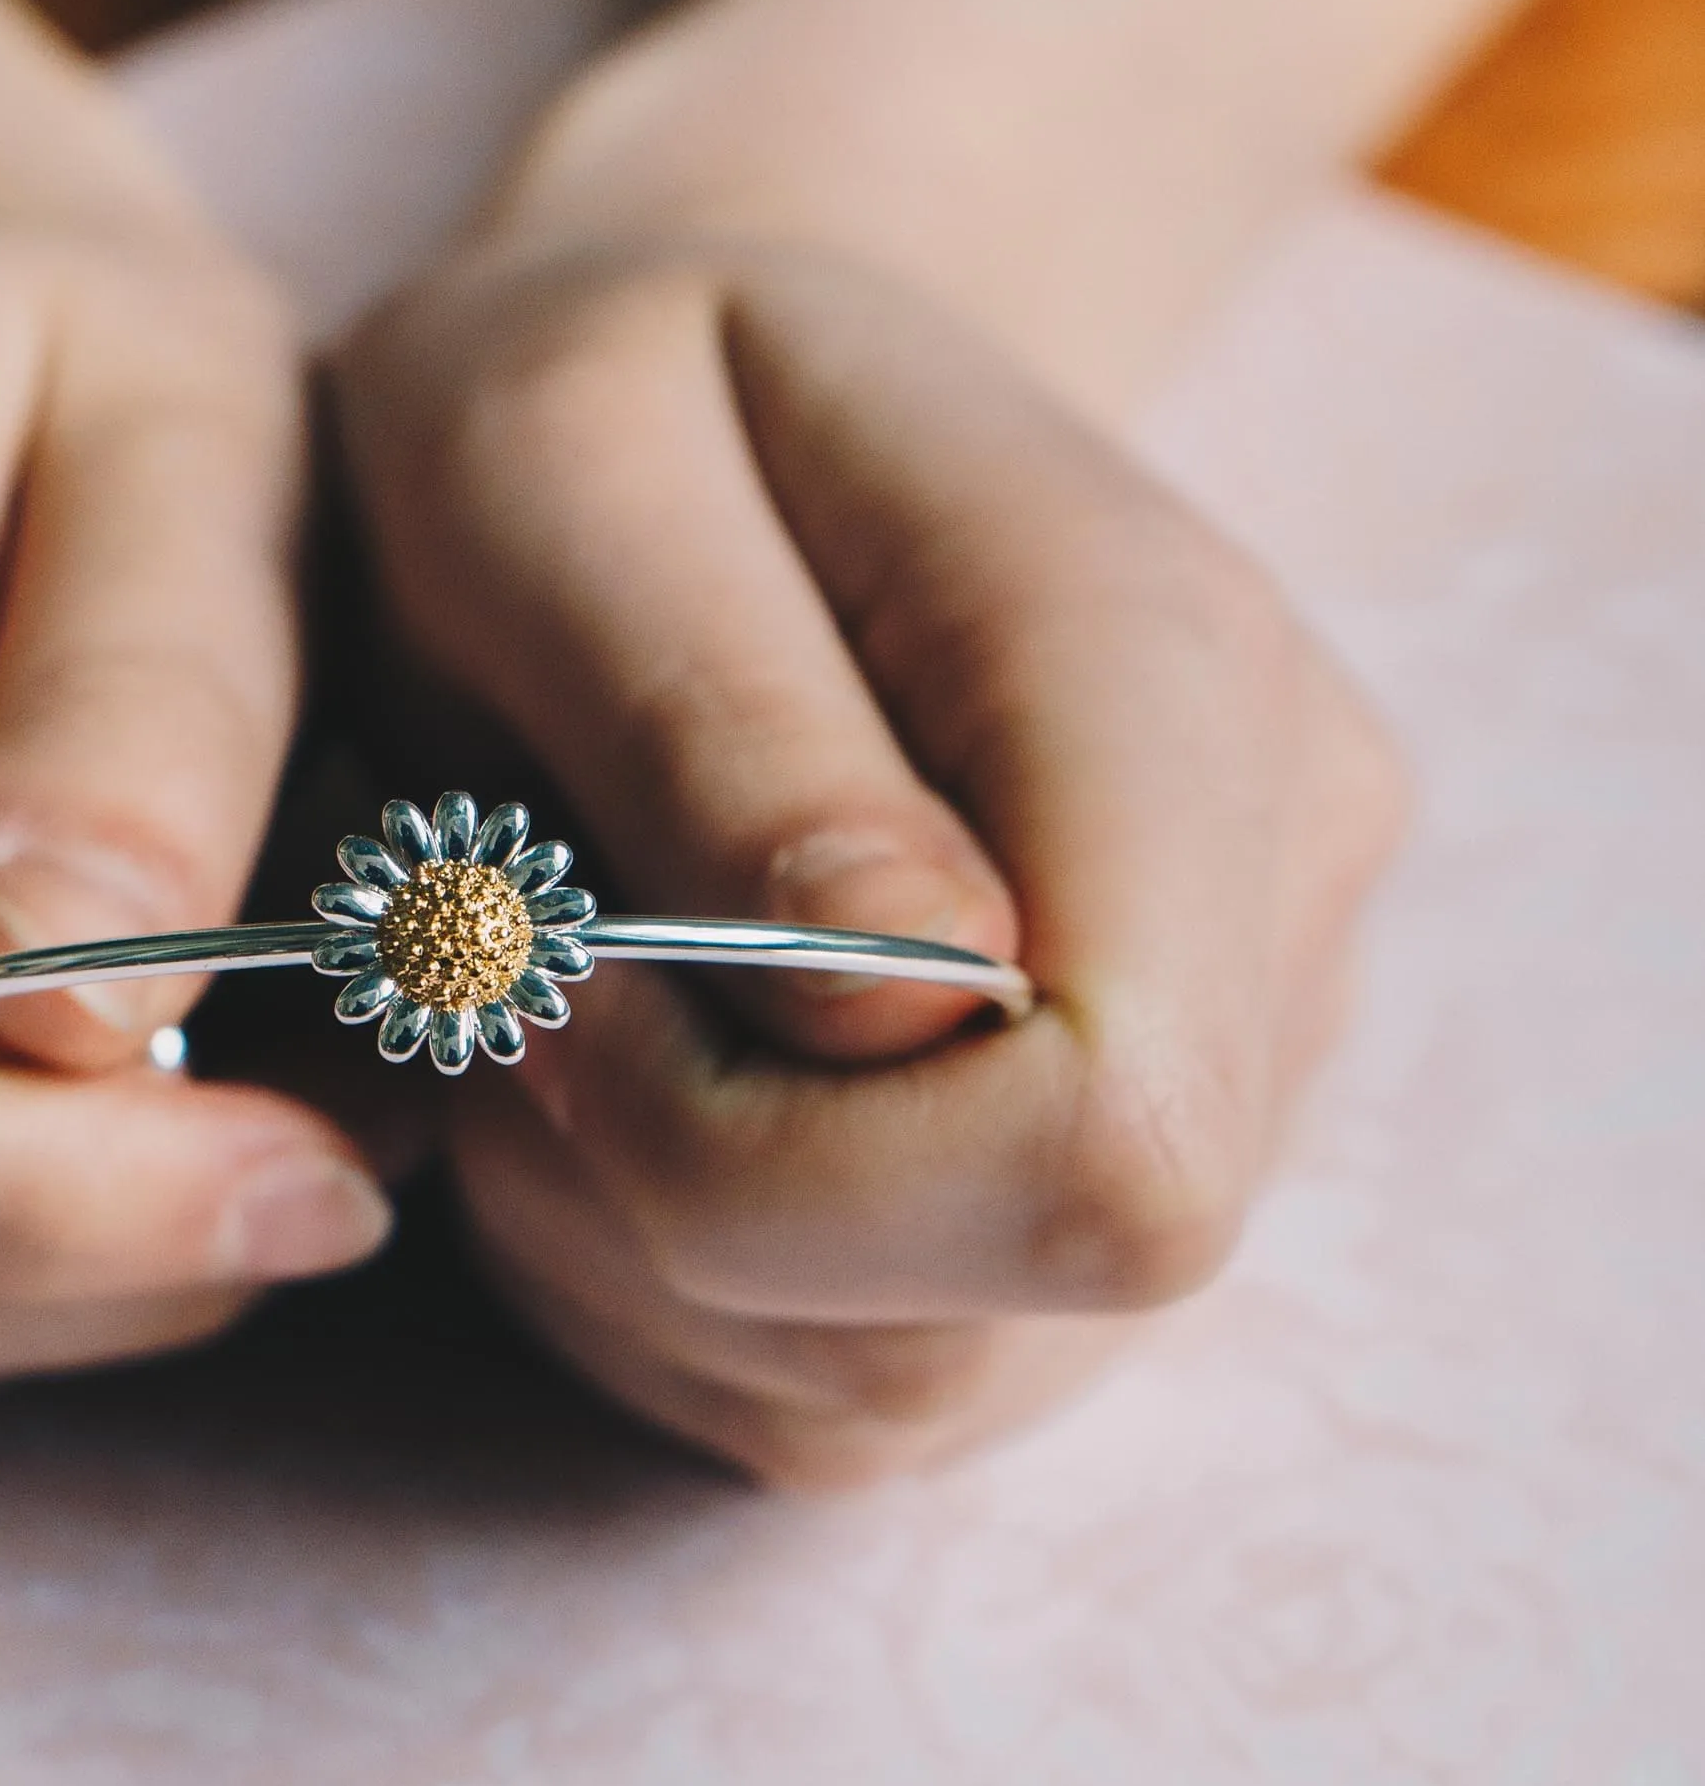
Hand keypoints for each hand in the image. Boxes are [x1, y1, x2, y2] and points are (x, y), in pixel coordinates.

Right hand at [0, 215, 392, 1457]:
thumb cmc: (68, 376)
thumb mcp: (202, 444)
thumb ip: (152, 703)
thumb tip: (82, 1026)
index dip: (9, 1192)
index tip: (311, 1180)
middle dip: (66, 1259)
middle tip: (337, 1155)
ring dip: (26, 1293)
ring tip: (232, 1120)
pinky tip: (78, 1141)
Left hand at [335, 234, 1406, 1485]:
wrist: (711, 403)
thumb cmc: (603, 399)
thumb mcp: (559, 454)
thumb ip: (716, 716)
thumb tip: (903, 1012)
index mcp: (1172, 687)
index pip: (1102, 1138)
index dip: (771, 1156)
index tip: (563, 979)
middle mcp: (1261, 907)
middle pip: (1019, 1290)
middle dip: (681, 1207)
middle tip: (524, 997)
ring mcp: (1212, 1065)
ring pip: (921, 1377)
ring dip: (650, 1253)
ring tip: (558, 1013)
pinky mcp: (1092, 1174)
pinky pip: (873, 1385)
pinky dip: (679, 1288)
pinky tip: (622, 1089)